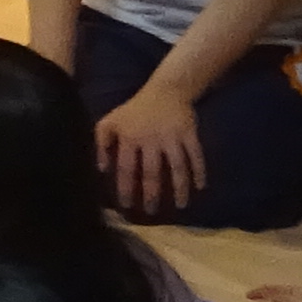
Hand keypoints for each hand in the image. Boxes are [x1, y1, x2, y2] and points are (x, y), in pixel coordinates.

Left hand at [95, 82, 207, 217]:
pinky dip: (200, 171)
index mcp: (129, 138)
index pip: (126, 168)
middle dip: (152, 194)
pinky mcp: (189, 133)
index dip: (125, 188)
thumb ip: (101, 143)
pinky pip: (196, 155)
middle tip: (152, 212)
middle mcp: (151, 139)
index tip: (127, 205)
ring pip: (177, 166)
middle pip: (152, 172)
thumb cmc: (134, 110)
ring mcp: (172, 136)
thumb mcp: (110, 121)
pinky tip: (200, 187)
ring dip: (179, 187)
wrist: (166, 89)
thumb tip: (102, 170)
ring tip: (181, 205)